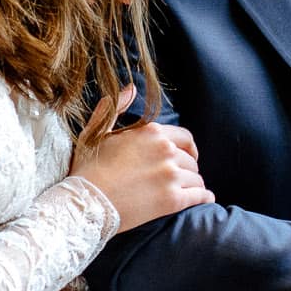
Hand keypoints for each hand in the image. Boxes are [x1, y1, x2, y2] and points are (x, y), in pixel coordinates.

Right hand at [71, 91, 214, 231]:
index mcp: (151, 132)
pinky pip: (200, 195)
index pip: (185, 138)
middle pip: (191, 160)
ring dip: (193, 185)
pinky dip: (204, 198)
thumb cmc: (89, 168)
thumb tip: (130, 88)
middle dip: (187, 169)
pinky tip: (205, 200)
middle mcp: (165, 149)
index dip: (189, 149)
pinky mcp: (172, 199)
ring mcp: (170, 174)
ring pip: (197, 178)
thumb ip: (116, 108)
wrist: (85, 202)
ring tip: (188, 191)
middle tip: (181, 179)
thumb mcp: (98, 131)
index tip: (188, 157)